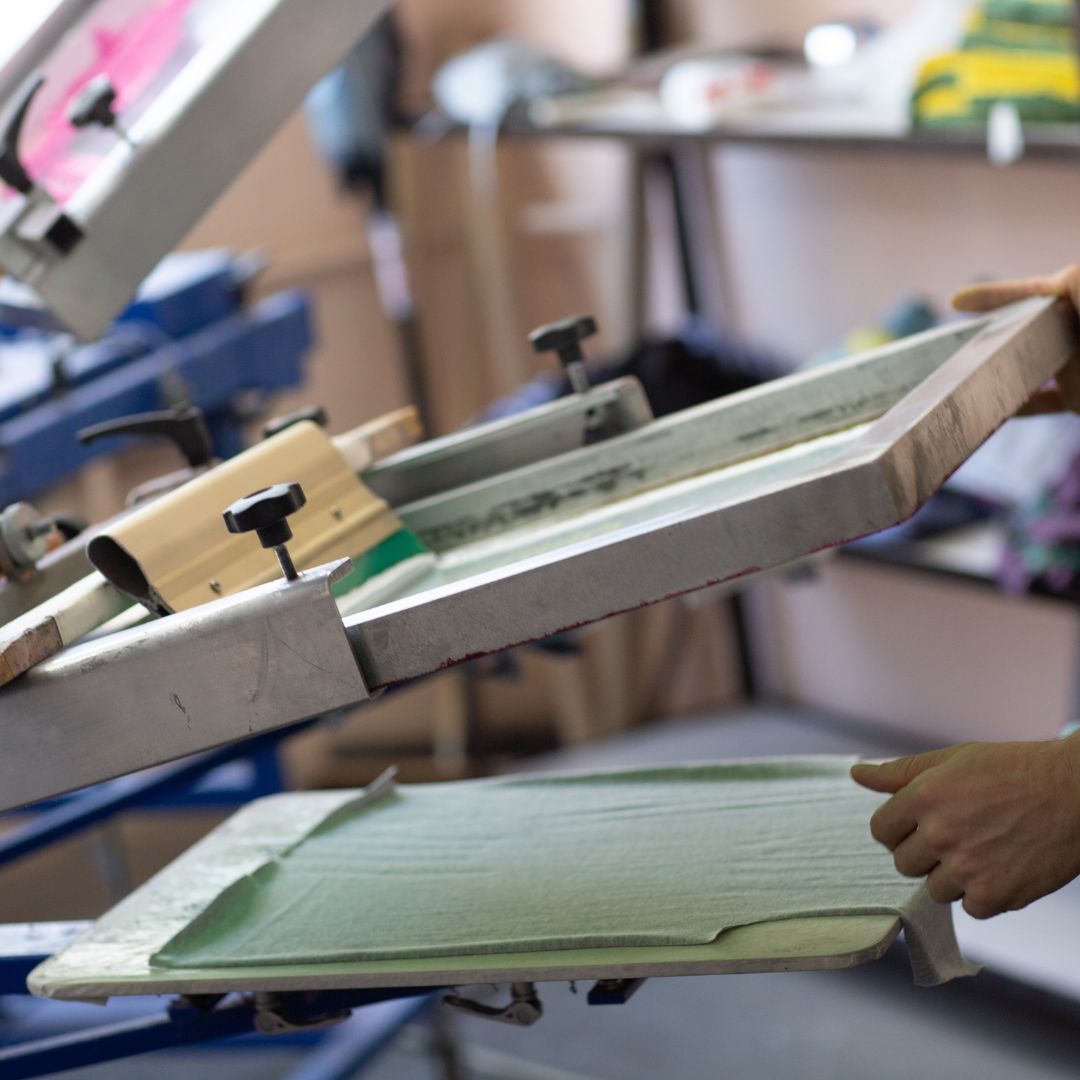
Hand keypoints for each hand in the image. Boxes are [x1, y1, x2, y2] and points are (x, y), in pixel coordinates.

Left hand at [851, 737, 1079, 918]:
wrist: (1076, 793)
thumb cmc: (1012, 770)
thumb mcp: (953, 760)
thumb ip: (900, 772)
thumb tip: (857, 776)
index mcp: (923, 796)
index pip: (881, 831)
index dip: (899, 828)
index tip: (921, 824)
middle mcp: (940, 833)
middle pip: (903, 863)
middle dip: (923, 852)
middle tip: (957, 835)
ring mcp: (967, 867)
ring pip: (934, 889)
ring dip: (952, 875)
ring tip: (982, 849)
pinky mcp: (996, 895)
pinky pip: (969, 908)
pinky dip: (983, 894)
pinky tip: (1002, 866)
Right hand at [952, 265, 1079, 414]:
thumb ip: (1073, 284)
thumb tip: (1058, 285)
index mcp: (1076, 299)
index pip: (1033, 290)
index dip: (995, 295)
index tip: (957, 302)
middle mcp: (1075, 333)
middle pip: (1027, 330)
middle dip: (993, 335)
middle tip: (957, 347)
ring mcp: (1077, 367)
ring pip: (1029, 368)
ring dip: (999, 374)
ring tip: (967, 377)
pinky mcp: (1079, 399)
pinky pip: (1043, 403)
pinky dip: (1018, 409)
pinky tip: (992, 413)